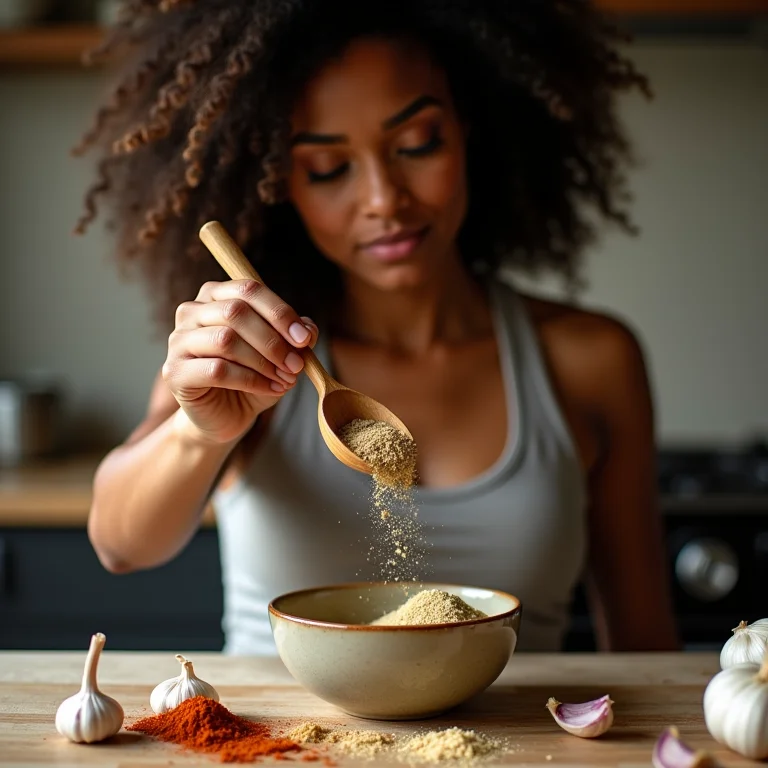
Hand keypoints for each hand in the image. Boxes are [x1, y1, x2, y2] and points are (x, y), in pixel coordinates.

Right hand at [162, 279, 317, 444]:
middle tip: (297, 364)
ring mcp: (178, 340)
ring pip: (226, 340)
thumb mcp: (280, 355)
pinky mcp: (175, 371)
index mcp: (215, 296)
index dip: (280, 312)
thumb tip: (308, 328)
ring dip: (263, 361)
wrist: (225, 416)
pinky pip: (217, 370)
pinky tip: (270, 389)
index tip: (305, 338)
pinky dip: (251, 380)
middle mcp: (191, 311)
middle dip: (273, 339)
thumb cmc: (251, 378)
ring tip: (285, 378)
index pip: (248, 289)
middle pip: (236, 311)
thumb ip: (294, 337)